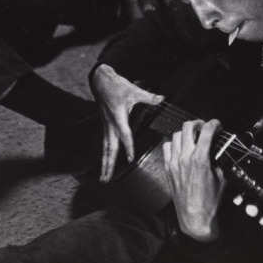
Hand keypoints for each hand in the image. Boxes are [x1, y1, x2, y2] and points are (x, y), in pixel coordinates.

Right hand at [91, 64, 163, 181]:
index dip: (128, 146)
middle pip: (109, 149)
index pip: (125, 135)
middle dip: (108, 165)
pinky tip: (105, 163)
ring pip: (105, 149)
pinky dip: (105, 155)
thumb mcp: (134, 90)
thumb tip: (162, 98)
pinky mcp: (105, 126)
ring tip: (103, 178)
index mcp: (118, 117)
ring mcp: (106, 127)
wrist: (100, 81)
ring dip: (104, 164)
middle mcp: (111, 125)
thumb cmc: (117, 86)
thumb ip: (148, 97)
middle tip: (105, 180)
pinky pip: (105, 144)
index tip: (130, 159)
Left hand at [163, 119, 225, 241]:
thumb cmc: (209, 202)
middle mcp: (185, 157)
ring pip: (176, 135)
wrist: (195, 218)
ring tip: (192, 136)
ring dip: (186, 132)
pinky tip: (180, 147)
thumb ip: (219, 160)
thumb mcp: (222, 178)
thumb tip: (219, 149)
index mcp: (200, 159)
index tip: (217, 125)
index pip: (207, 131)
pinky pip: (166, 147)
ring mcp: (174, 162)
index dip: (214, 124)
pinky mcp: (168, 168)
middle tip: (204, 127)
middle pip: (188, 127)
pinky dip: (173, 143)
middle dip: (198, 123)